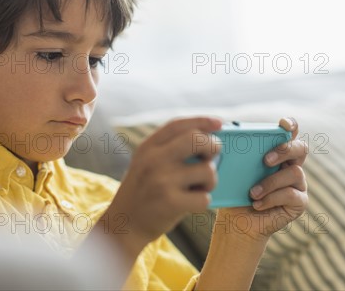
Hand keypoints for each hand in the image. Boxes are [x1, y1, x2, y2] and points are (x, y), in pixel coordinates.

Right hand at [107, 117, 221, 246]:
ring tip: (198, 188)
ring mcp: (162, 180)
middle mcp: (154, 160)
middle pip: (197, 140)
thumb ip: (169, 149)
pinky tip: (190, 204)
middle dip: (213, 146)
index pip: (178, 125)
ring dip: (210, 181)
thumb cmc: (144, 191)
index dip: (202, 121)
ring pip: (207, 170)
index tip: (219, 123)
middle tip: (212, 157)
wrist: (125, 223)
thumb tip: (209, 138)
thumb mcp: (146, 162)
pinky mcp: (170, 202)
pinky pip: (205, 197)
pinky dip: (202, 202)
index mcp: (148, 147)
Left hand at [217, 117, 308, 240]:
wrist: (237, 221)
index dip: (290, 125)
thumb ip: (237, 152)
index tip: (282, 124)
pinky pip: (292, 195)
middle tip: (265, 160)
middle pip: (301, 148)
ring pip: (295, 172)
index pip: (289, 132)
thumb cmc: (235, 191)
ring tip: (252, 192)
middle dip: (285, 150)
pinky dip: (271, 199)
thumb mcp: (233, 170)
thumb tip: (228, 131)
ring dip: (270, 182)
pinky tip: (257, 204)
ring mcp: (298, 183)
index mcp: (276, 152)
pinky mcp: (300, 202)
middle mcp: (291, 164)